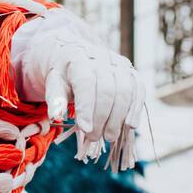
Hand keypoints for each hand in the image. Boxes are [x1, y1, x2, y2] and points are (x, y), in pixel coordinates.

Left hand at [12, 12, 144, 161]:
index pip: (86, 84)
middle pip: (108, 90)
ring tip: (109, 137)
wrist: (77, 55)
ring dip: (119, 118)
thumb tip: (55, 116)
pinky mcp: (132, 73)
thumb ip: (55, 98)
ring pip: (126, 92)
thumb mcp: (54, 83)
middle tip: (93, 137)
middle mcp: (103, 58)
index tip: (84, 128)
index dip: (86, 108)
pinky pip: (139, 91)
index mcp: (79, 58)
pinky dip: (135, 110)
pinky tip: (130, 126)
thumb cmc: (64, 74)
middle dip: (102, 118)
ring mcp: (120, 65)